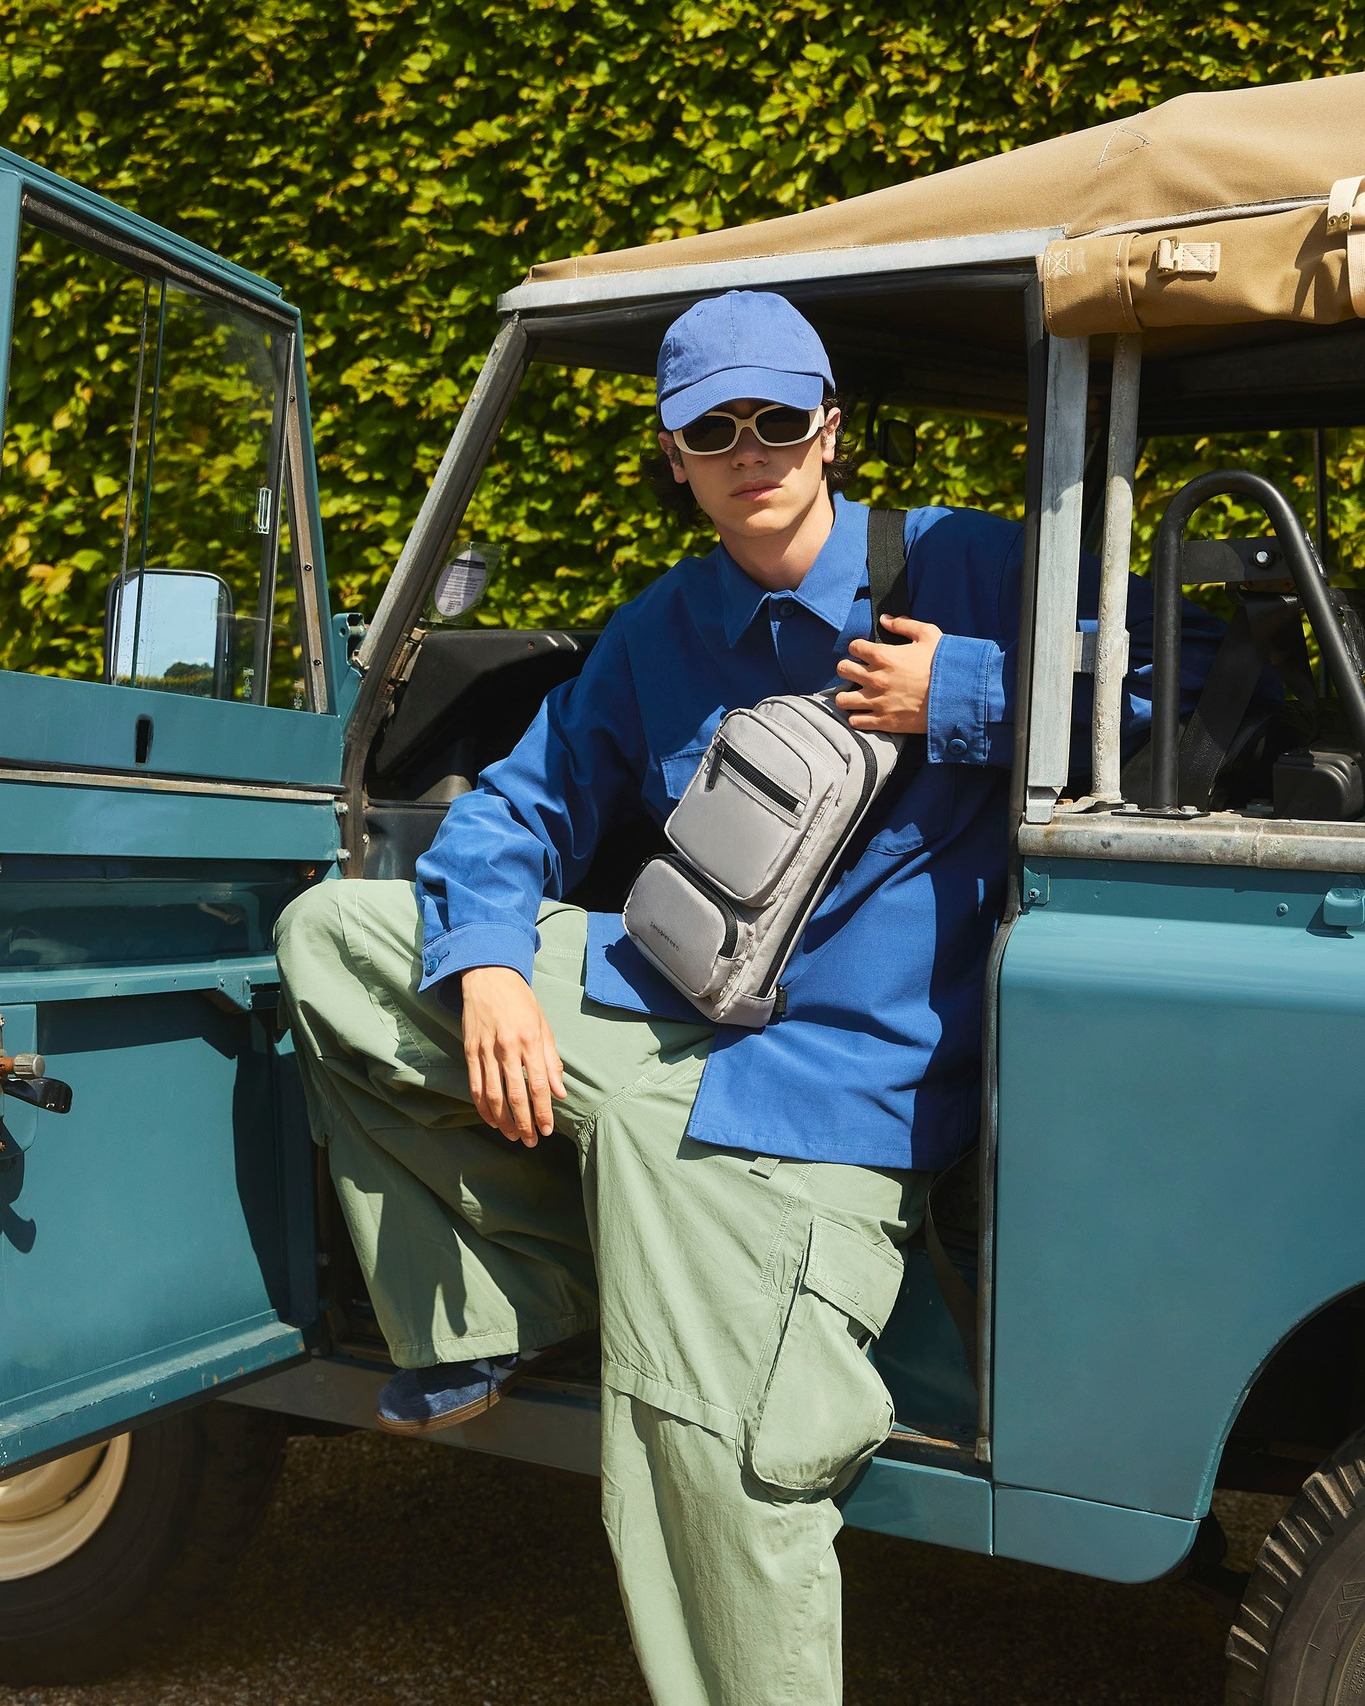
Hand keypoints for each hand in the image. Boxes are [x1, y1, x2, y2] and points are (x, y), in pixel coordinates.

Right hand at [459, 966, 565, 1146]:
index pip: (537, 1085)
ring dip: (503, 1121)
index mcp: (529, 1040)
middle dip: (523, 1123)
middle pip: (514, 1095)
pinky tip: (491, 1120)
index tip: (546, 1130)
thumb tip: (559, 1092)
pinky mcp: (469, 1051)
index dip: (542, 1111)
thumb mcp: (543, 1026)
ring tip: (512, 1136)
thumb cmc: (521, 1002)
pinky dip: (482, 1107)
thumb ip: (551, 1061)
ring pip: (492, 1095)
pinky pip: (475, 1085)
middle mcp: (506, 1047)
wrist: (489, 977)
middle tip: (530, 1141)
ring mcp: (485, 1050)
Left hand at [834, 616, 943, 733]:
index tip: (866, 654)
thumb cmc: (945, 664)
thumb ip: (903, 625)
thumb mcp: (929, 635)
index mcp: (884, 655)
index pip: (853, 647)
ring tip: (858, 695)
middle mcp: (875, 678)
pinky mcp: (884, 721)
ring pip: (842, 699)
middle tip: (859, 673)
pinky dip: (858, 717)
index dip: (859, 649)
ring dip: (848, 695)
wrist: (958, 696)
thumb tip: (884, 619)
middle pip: (842, 669)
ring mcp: (878, 701)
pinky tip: (866, 712)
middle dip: (849, 668)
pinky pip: (855, 721)